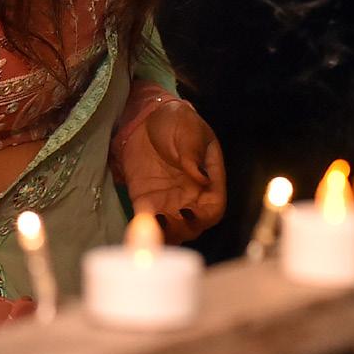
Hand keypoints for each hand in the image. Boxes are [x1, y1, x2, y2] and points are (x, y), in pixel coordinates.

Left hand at [120, 102, 225, 242]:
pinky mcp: (145, 200)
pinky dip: (144, 227)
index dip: (205, 216)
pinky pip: (147, 220)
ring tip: (153, 227)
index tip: (189, 211)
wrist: (145, 117)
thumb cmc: (175, 120)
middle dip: (183, 231)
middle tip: (169, 221)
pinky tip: (139, 225)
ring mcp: (167, 201)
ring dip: (165, 235)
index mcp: (208, 181)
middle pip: (194, 227)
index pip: (213, 208)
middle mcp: (190, 196)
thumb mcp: (188, 129)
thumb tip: (203, 178)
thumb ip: (194, 153)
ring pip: (172, 231)